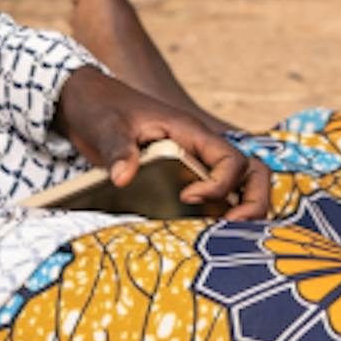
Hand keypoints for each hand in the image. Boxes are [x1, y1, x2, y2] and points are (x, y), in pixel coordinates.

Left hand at [54, 68, 270, 220]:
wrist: (87, 103)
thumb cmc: (102, 107)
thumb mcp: (108, 126)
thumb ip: (118, 150)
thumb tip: (124, 178)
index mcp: (192, 133)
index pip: (233, 161)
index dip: (219, 185)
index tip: (187, 197)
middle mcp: (202, 150)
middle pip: (253, 175)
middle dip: (254, 204)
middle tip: (232, 228)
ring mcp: (194, 166)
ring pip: (239, 190)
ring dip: (241, 213)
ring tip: (221, 238)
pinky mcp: (180, 180)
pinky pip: (211, 200)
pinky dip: (213, 218)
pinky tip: (194, 238)